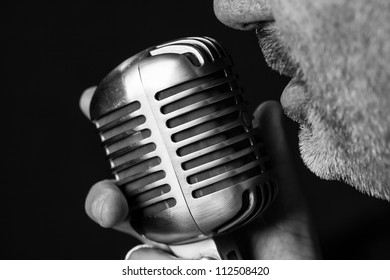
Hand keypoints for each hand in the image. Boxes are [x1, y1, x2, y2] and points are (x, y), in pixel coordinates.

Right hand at [80, 87, 320, 259]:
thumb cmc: (286, 245)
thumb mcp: (282, 196)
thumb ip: (272, 156)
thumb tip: (264, 107)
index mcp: (192, 195)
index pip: (148, 165)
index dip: (121, 140)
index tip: (92, 105)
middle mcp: (177, 222)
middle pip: (125, 205)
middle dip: (104, 198)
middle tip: (112, 198)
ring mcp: (174, 254)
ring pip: (132, 248)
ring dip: (139, 250)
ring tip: (169, 256)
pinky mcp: (173, 271)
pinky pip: (150, 268)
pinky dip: (160, 268)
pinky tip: (199, 267)